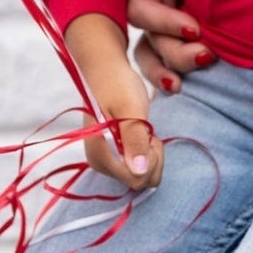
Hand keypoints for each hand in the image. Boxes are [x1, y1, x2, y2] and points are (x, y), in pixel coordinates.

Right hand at [65, 13, 165, 191]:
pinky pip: (140, 167)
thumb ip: (134, 140)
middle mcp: (101, 163)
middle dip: (152, 158)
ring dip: (151, 155)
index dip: (150, 160)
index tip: (149, 135)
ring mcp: (108, 161)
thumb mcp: (131, 109)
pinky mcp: (115, 156)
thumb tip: (139, 172)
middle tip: (147, 130)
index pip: (136, 178)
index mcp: (100, 155)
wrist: (108, 71)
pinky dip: (148, 153)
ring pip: (142, 175)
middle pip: (140, 181)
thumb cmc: (118, 85)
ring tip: (144, 130)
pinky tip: (142, 134)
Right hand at [128, 0, 212, 91]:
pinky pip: (164, 66)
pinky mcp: (176, 42)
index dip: (165, 21)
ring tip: (185, 81)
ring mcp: (161, 29)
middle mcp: (152, 8)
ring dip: (168, 71)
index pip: (143, 9)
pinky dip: (168, 78)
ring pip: (153, 58)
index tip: (196, 27)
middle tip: (209, 54)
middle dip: (177, 52)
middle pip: (151, 41)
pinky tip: (180, 87)